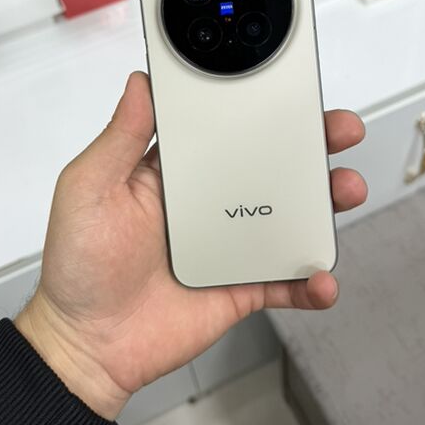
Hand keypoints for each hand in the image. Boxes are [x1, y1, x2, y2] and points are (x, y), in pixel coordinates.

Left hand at [16, 72, 365, 418]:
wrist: (88, 343)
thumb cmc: (79, 263)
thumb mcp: (89, 187)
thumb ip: (119, 137)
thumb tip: (139, 82)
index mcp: (176, 171)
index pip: (224, 128)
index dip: (258, 107)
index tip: (288, 89)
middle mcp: (208, 202)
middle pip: (269, 165)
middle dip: (310, 145)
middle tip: (338, 130)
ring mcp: (229, 244)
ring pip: (288, 216)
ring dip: (323, 203)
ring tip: (345, 190)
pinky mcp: (240, 286)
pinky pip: (286, 280)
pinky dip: (310, 281)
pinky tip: (321, 278)